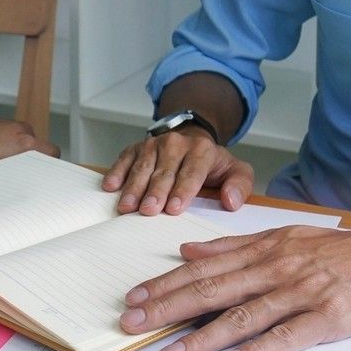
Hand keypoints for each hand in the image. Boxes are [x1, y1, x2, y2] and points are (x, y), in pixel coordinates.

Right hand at [102, 127, 253, 215]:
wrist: (190, 139)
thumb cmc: (211, 164)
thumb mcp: (236, 171)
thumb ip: (240, 185)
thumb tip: (231, 201)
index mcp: (201, 150)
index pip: (192, 172)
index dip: (182, 190)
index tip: (174, 208)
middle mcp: (175, 144)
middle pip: (164, 172)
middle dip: (155, 192)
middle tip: (148, 211)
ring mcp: (152, 145)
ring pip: (142, 168)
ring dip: (133, 188)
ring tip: (127, 207)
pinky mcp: (134, 149)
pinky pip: (124, 160)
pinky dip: (116, 173)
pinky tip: (110, 187)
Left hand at [118, 221, 350, 350]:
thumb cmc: (337, 251)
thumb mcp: (282, 236)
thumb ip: (233, 246)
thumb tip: (188, 250)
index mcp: (261, 252)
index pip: (202, 270)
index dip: (164, 286)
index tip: (132, 299)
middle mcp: (275, 271)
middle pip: (212, 292)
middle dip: (167, 309)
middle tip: (133, 325)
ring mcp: (300, 295)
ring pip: (243, 317)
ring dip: (202, 337)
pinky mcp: (328, 318)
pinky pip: (287, 335)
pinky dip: (257, 349)